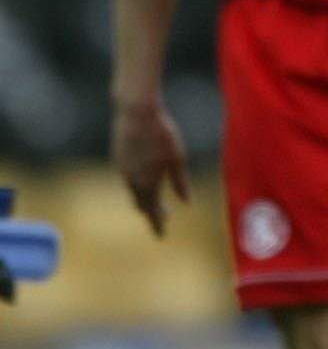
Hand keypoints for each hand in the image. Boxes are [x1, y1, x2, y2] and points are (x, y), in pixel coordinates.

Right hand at [112, 99, 190, 237]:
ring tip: (153, 202)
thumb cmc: (162, 135)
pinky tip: (143, 179)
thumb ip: (181, 183)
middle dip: (151, 212)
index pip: (152, 211)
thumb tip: (187, 203)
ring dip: (143, 198)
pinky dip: (137, 183)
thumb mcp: (178, 159)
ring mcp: (122, 169)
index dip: (157, 223)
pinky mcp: (118, 157)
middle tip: (161, 219)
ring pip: (132, 190)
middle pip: (141, 203)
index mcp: (147, 183)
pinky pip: (128, 177)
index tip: (162, 236)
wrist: (136, 113)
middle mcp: (131, 180)